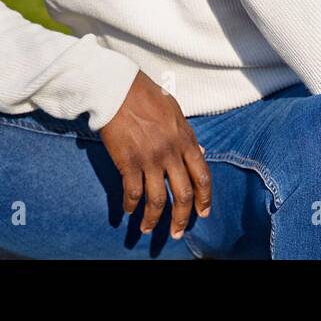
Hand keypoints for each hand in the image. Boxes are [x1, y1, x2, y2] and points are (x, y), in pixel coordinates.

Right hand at [98, 70, 211, 238]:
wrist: (116, 89)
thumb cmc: (145, 96)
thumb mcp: (175, 112)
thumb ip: (187, 136)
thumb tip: (201, 154)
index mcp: (185, 139)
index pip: (202, 176)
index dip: (204, 199)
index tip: (202, 213)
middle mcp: (170, 152)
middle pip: (183, 194)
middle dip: (182, 218)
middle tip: (178, 232)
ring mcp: (149, 158)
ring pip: (157, 200)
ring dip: (153, 219)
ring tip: (147, 229)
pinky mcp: (128, 162)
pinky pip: (133, 192)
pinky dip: (131, 205)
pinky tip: (128, 211)